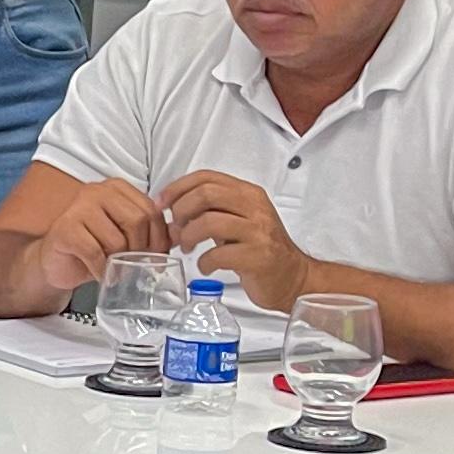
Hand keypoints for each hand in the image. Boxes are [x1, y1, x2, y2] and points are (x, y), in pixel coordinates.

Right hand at [30, 178, 166, 298]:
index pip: (151, 210)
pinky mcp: (65, 229)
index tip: (157, 256)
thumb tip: (179, 236)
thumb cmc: (93, 248)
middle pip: (137, 221)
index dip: (159, 237)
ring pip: (117, 239)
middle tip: (135, 266)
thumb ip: (150, 232)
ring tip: (114, 269)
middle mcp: (97, 191)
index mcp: (116, 188)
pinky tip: (100, 274)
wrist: (56, 262)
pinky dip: (101, 270)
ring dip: (119, 262)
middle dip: (140, 250)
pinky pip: (95, 253)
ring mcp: (78, 207)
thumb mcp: (126, 236)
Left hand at [158, 171, 308, 312]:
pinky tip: (205, 266)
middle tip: (176, 228)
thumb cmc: (258, 248)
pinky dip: (203, 262)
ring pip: (209, 222)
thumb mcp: (235, 220)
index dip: (177, 188)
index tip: (161, 203)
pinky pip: (218, 255)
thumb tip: (170, 210)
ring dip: (188, 236)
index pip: (207, 177)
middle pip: (206, 194)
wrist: (292, 277)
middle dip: (181, 211)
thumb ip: (208, 211)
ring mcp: (258, 232)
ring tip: (187, 248)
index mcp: (248, 194)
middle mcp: (255, 208)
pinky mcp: (258, 257)